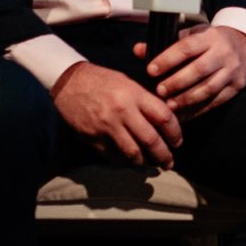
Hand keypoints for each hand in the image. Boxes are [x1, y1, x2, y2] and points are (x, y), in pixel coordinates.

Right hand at [51, 62, 181, 167]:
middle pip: (150, 140)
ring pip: (133, 153)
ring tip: (152, 165)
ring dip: (145, 162)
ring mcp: (106, 127)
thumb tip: (165, 121)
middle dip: (164, 155)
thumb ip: (145, 101)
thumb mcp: (128, 83)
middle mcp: (121, 111)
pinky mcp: (93, 138)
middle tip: (169, 162)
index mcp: (134, 94)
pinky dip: (126, 162)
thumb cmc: (102, 80)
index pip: (163, 117)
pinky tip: (132, 161)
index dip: (175, 133)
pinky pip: (114, 156)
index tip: (178, 141)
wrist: (68, 82)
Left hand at [135, 24, 245, 117]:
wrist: (244, 45)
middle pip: (199, 70)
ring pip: (208, 88)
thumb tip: (138, 51)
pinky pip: (215, 101)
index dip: (168, 60)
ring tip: (169, 106)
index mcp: (210, 37)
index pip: (187, 48)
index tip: (150, 71)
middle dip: (176, 83)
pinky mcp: (237, 87)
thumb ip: (166, 43)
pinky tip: (182, 115)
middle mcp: (224, 53)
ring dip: (186, 99)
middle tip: (159, 91)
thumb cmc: (210, 41)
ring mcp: (233, 71)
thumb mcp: (192, 35)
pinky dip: (197, 110)